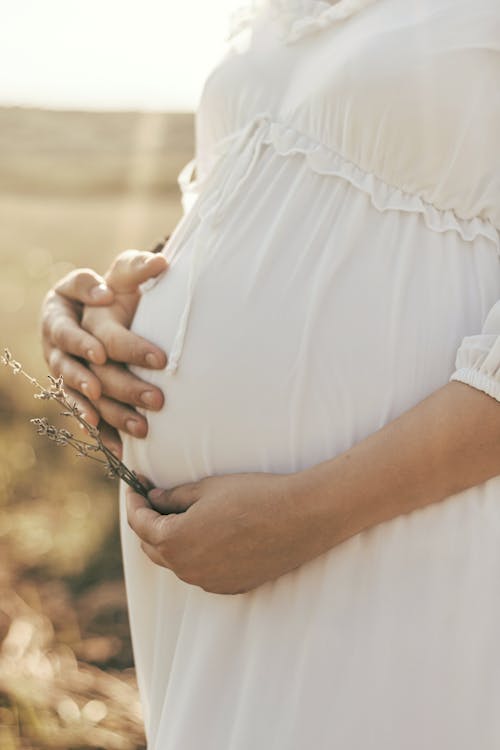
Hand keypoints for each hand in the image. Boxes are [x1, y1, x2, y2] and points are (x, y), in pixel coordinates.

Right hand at [41, 250, 167, 455]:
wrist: (102, 313)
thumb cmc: (111, 289)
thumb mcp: (117, 275)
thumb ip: (134, 269)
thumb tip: (161, 264)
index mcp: (59, 316)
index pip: (70, 332)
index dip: (83, 343)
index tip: (102, 353)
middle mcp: (58, 349)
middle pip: (81, 372)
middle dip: (118, 385)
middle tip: (153, 397)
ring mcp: (67, 374)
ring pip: (87, 398)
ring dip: (114, 413)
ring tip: (142, 427)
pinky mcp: (80, 394)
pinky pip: (90, 416)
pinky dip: (105, 433)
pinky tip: (123, 449)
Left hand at [126, 471, 327, 594]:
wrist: (300, 518)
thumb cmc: (253, 496)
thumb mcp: (207, 488)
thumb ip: (174, 496)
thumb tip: (154, 498)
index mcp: (174, 541)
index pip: (139, 523)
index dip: (133, 503)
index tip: (135, 488)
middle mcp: (186, 569)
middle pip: (153, 547)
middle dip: (149, 523)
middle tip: (155, 499)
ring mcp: (209, 582)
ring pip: (177, 562)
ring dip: (172, 541)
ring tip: (183, 516)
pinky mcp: (230, 587)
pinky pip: (201, 572)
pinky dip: (195, 555)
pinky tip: (209, 535)